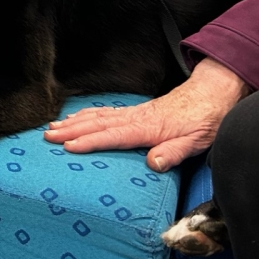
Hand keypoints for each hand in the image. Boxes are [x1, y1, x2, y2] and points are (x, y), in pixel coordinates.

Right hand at [43, 58, 249, 171]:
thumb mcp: (196, 142)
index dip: (89, 142)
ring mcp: (133, 113)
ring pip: (97, 116)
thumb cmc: (204, 121)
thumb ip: (174, 152)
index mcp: (148, 129)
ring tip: (52, 128)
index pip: (112, 136)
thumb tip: (153, 164)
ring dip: (73, 122)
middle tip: (48, 136)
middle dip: (71, 130)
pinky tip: (76, 118)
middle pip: (97, 124)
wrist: (211, 95)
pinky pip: (104, 112)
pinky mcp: (135, 111)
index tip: (68, 147)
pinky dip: (86, 114)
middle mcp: (135, 118)